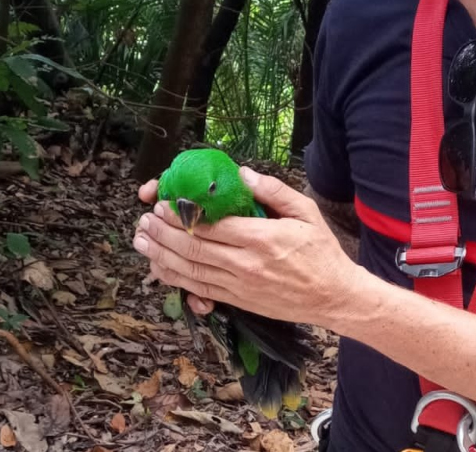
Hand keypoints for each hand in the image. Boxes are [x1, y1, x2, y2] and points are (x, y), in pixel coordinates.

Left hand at [133, 167, 366, 327]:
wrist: (333, 296)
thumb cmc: (321, 252)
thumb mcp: (306, 212)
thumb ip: (274, 190)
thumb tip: (243, 174)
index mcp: (262, 239)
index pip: (212, 226)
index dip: (182, 215)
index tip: (164, 202)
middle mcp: (245, 264)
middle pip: (194, 248)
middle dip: (163, 233)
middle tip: (145, 219)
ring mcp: (238, 286)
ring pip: (190, 271)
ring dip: (161, 255)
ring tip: (141, 241)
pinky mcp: (236, 301)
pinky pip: (198, 289)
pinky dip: (175, 279)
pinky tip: (159, 268)